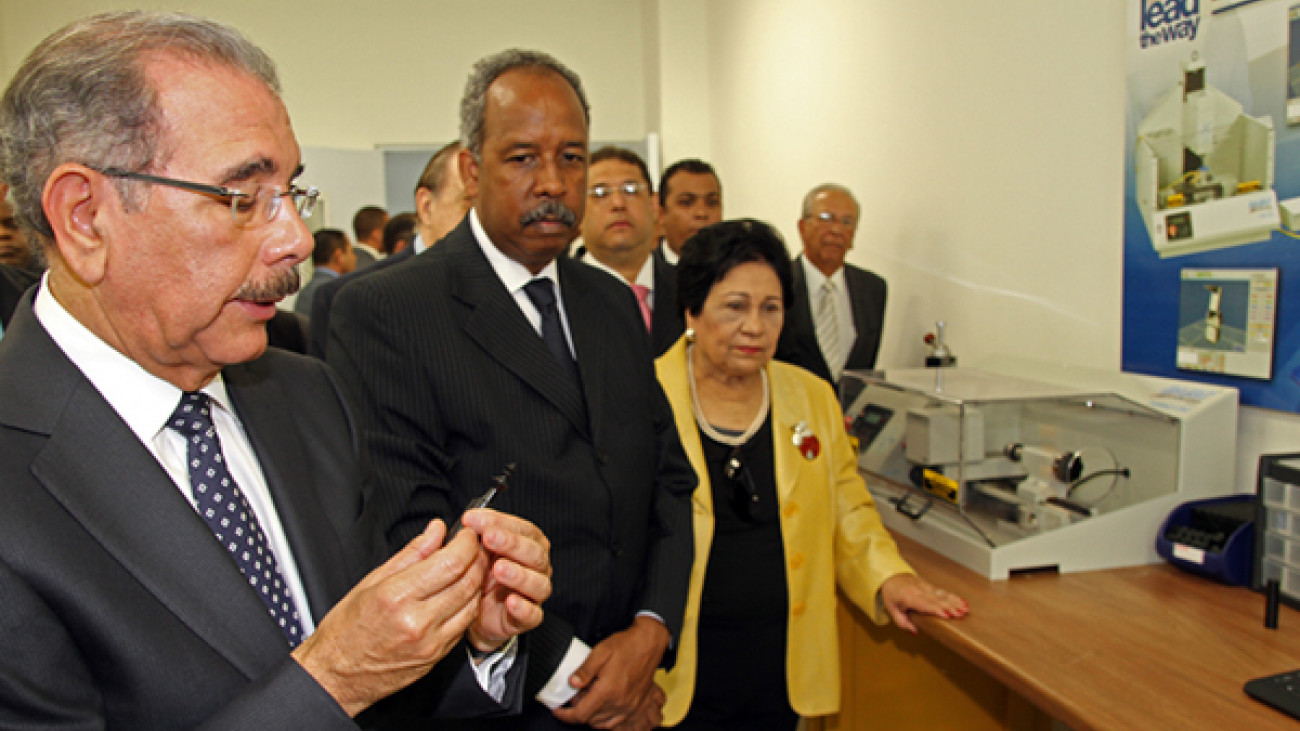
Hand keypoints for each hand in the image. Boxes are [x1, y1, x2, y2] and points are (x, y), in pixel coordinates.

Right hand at [292, 520, 484, 716]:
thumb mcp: (372, 581)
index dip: (466, 543)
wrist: (337, 675)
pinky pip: (464, 624)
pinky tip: (460, 593)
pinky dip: (468, 604)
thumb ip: (411, 553)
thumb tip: (436, 531)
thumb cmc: (346, 629)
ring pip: (472, 602)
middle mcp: (417, 621)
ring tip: (469, 568)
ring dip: (477, 581)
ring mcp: (430, 642)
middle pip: (468, 581)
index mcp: (396, 596)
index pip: (451, 563)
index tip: (465, 535)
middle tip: (472, 547)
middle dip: (476, 558)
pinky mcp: (437, 655)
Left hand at [460, 509, 551, 651]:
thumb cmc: (479, 577)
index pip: (522, 528)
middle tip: (488, 538)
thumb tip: (468, 519)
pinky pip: (533, 614)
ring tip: (499, 569)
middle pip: (534, 553)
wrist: (475, 613)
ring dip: (519, 574)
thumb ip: (475, 535)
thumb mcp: (475, 552)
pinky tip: (510, 601)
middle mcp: (536, 567)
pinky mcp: (529, 618)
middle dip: (511, 543)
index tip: (473, 519)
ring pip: (538, 583)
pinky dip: (523, 608)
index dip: (499, 521)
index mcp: (527, 544)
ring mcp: (535, 593)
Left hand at [552, 615, 669, 727]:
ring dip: (591, 716)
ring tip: (588, 698)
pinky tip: (601, 708)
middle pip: (590, 720)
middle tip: (576, 694)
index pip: (581, 714)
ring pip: (602, 724)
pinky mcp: (635, 706)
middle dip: (578, 710)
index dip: (565, 715)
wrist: (648, 644)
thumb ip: (584, 670)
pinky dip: (605, 720)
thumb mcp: (600, 652)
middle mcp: (619, 703)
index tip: (558, 710)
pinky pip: (616, 723)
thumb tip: (572, 683)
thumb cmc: (626, 646)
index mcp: (608, 691)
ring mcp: (629, 707)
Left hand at [879, 574, 968, 632]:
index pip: (925, 604)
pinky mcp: (929, 585)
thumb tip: (915, 631)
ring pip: (942, 595)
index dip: (936, 609)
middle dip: (950, 607)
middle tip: (961, 614)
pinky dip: (953, 596)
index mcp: (909, 598)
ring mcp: (925, 587)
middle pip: (937, 600)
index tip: (947, 615)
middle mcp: (919, 591)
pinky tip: (962, 601)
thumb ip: (902, 622)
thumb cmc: (891, 594)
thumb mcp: (892, 610)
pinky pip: (942, 591)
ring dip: (954, 601)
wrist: (891, 576)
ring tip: (965, 608)